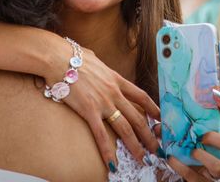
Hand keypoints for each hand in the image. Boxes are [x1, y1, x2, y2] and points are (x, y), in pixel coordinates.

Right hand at [46, 45, 159, 169]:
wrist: (59, 58)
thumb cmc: (73, 56)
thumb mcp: (94, 59)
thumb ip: (100, 67)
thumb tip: (96, 62)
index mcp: (116, 79)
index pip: (141, 96)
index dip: (153, 109)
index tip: (161, 119)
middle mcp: (114, 92)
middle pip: (138, 117)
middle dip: (149, 135)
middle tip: (157, 148)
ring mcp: (103, 102)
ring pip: (125, 128)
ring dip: (135, 145)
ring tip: (142, 158)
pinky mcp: (89, 110)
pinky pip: (101, 135)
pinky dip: (107, 151)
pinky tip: (112, 163)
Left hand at [164, 89, 219, 180]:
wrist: (190, 178)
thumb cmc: (188, 153)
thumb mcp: (187, 138)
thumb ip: (177, 129)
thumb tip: (159, 125)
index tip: (214, 93)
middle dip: (218, 138)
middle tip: (201, 135)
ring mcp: (215, 172)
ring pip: (219, 166)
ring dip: (202, 156)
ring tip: (189, 150)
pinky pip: (196, 177)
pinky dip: (182, 167)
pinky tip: (171, 158)